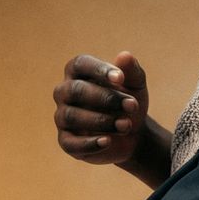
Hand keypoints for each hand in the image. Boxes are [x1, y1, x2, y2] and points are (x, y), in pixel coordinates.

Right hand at [53, 49, 148, 167]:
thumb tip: (124, 56)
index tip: (121, 79)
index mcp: (77, 71)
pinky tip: (108, 142)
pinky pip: (70, 143)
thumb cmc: (128, 101)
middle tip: (131, 106)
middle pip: (76, 91)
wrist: (132, 134)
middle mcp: (64, 92)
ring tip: (126, 125)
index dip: (100, 70)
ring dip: (101, 121)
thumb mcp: (135, 85)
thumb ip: (131, 70)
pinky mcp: (66, 141)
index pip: (81, 64)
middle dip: (106, 99)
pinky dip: (89, 143)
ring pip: (73, 116)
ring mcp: (63, 117)